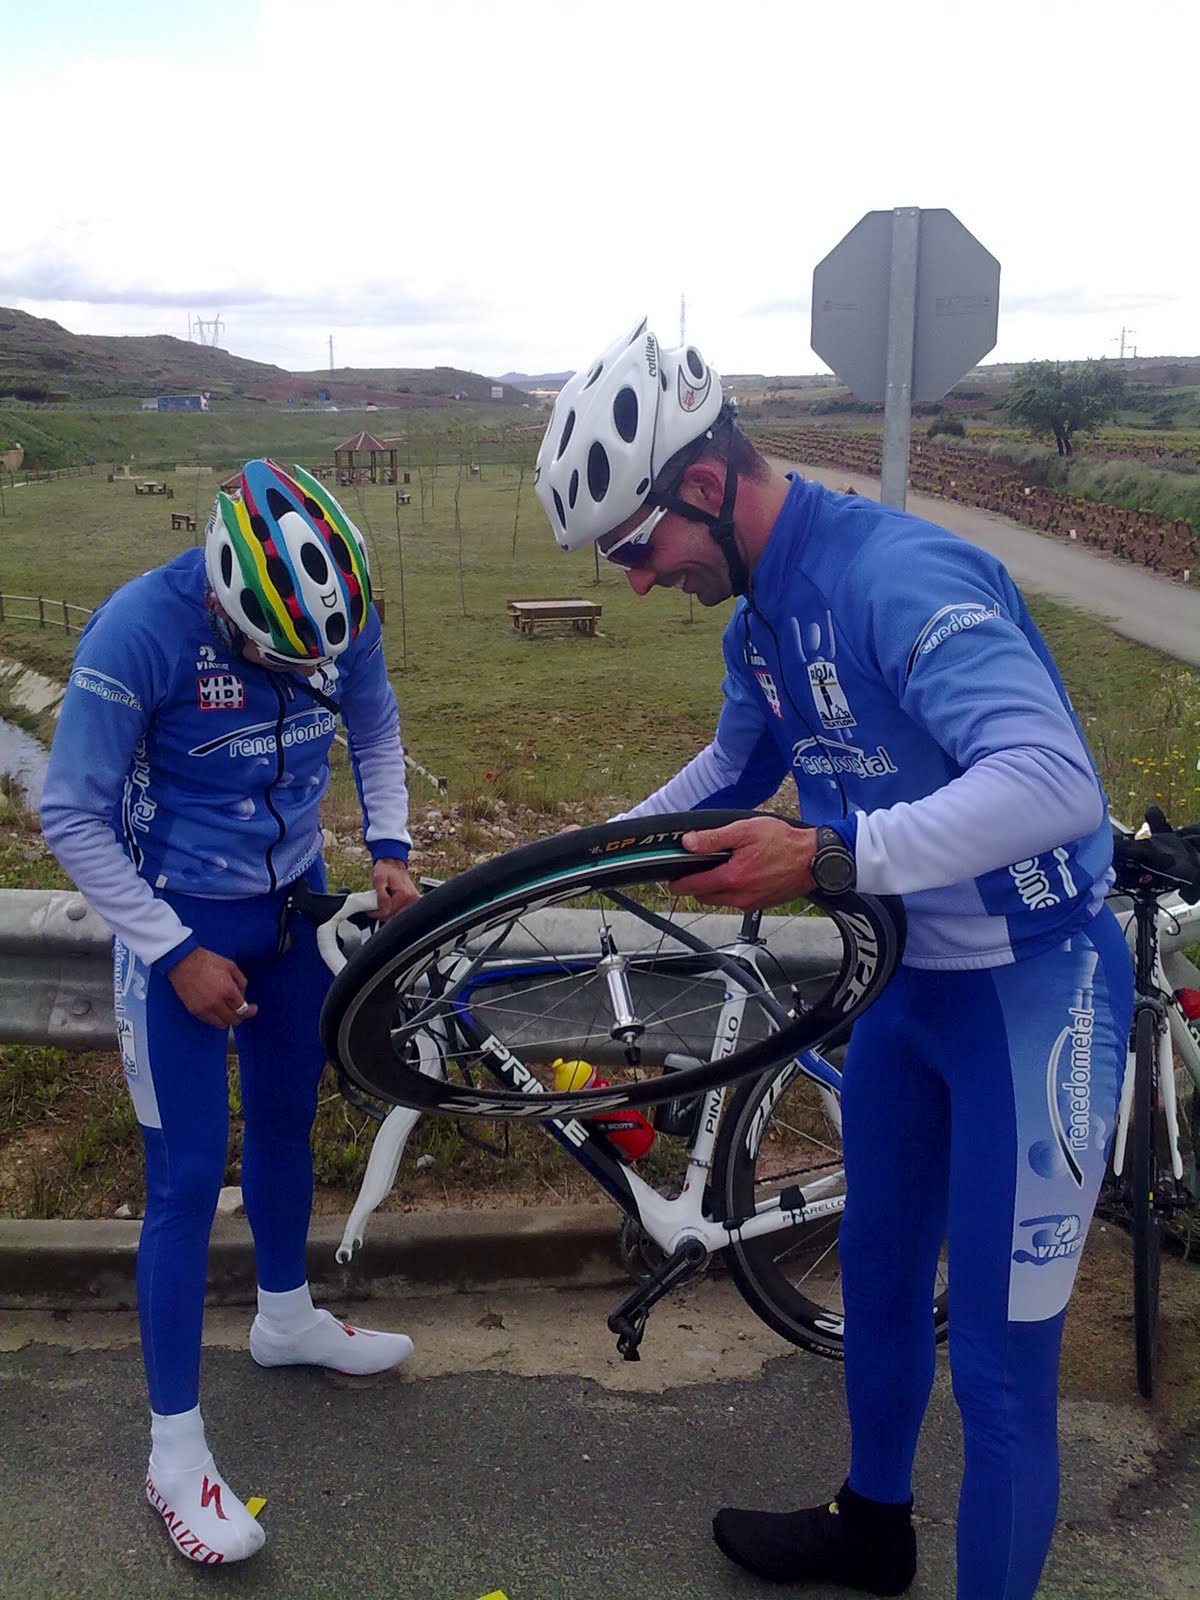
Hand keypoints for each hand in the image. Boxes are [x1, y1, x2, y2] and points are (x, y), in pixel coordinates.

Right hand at [168, 946, 257, 1027]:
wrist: (184, 962)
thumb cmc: (207, 961)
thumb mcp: (231, 966)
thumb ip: (241, 982)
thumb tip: (243, 995)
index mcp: (229, 990)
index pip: (243, 1010)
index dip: (250, 1011)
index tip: (252, 1008)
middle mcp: (218, 1002)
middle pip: (234, 1020)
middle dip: (241, 1016)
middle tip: (241, 1010)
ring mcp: (205, 1008)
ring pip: (222, 1024)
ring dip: (227, 1019)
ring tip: (228, 1011)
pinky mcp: (195, 1011)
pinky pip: (209, 1021)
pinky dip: (215, 1018)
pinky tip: (216, 1009)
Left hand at [372, 857, 420, 920]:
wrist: (393, 863)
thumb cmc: (386, 869)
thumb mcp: (378, 880)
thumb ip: (381, 896)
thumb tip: (384, 910)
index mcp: (404, 894)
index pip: (388, 912)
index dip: (376, 913)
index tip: (369, 910)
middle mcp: (412, 899)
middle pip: (393, 916)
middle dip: (382, 913)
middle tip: (375, 905)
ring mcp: (414, 901)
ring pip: (397, 915)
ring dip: (387, 912)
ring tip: (382, 902)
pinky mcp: (413, 902)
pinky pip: (401, 912)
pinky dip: (393, 910)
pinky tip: (389, 903)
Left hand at [669, 816, 817, 909]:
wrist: (814, 859)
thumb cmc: (784, 842)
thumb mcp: (745, 831)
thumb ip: (714, 838)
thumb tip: (688, 843)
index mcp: (732, 878)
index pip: (694, 886)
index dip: (679, 883)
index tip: (671, 879)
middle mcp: (739, 896)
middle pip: (705, 896)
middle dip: (697, 884)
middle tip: (698, 867)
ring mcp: (750, 903)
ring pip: (720, 900)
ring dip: (714, 888)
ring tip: (721, 867)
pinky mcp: (761, 904)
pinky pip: (736, 901)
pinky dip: (731, 891)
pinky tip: (740, 873)